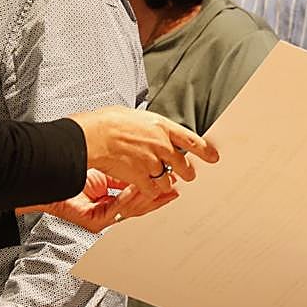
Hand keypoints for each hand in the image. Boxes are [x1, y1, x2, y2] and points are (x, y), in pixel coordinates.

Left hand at [17, 168, 178, 231]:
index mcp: (109, 198)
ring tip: (164, 188)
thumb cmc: (67, 173)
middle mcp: (107, 211)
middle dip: (160, 196)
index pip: (138, 195)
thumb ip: (121, 174)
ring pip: (132, 210)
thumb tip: (144, 163)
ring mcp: (102, 219)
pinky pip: (118, 211)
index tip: (172, 182)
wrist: (43, 178)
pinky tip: (141, 189)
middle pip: (140, 206)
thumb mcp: (102, 172)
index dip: (156, 190)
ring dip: (150, 197)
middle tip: (176, 187)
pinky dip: (130, 199)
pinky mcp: (95, 222)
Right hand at [69, 106, 218, 191]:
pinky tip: (144, 187)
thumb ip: (149, 127)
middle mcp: (161, 145)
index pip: (192, 140)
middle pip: (183, 165)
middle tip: (188, 175)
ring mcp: (152, 163)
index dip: (205, 150)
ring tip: (161, 182)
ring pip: (168, 180)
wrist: (93, 136)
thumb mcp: (135, 115)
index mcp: (161, 127)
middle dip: (187, 172)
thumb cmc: (108, 122)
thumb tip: (150, 129)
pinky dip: (149, 191)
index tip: (213, 157)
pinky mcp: (140, 177)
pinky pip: (151, 190)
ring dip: (165, 183)